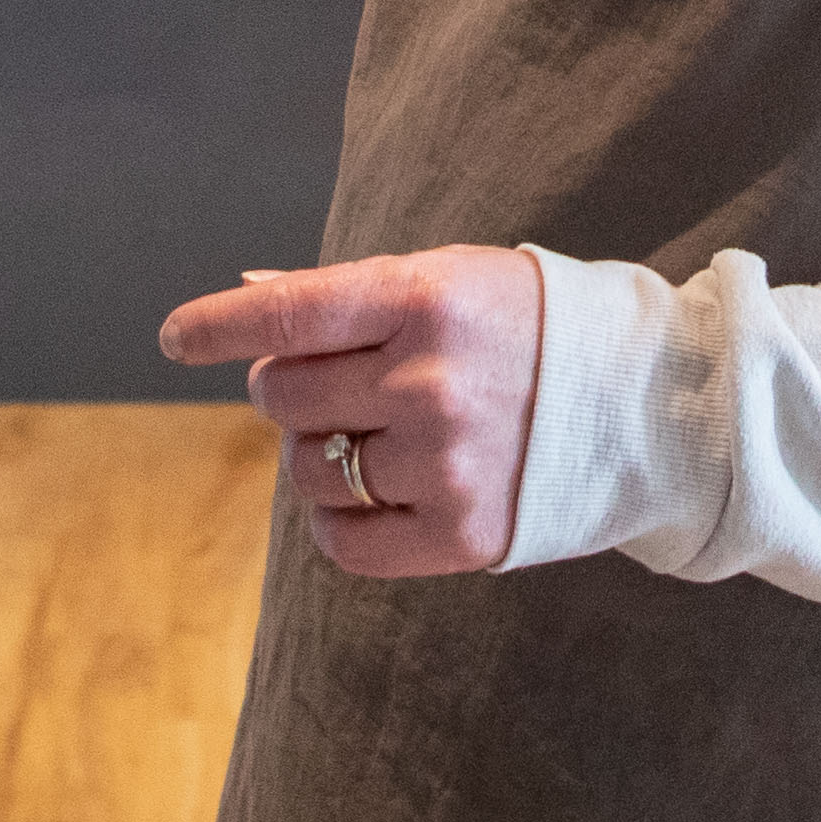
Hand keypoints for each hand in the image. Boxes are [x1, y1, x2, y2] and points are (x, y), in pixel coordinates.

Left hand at [157, 250, 541, 578]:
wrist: (645, 402)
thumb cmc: (528, 328)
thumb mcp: (450, 280)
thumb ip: (352, 297)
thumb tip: (246, 301)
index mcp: (425, 299)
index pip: (288, 312)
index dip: (218, 326)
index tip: (175, 338)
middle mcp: (429, 381)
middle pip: (282, 396)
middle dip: (285, 390)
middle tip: (330, 386)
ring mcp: (444, 462)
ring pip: (306, 469)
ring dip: (316, 453)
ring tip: (372, 437)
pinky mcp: (460, 533)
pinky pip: (343, 540)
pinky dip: (337, 520)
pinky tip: (372, 494)